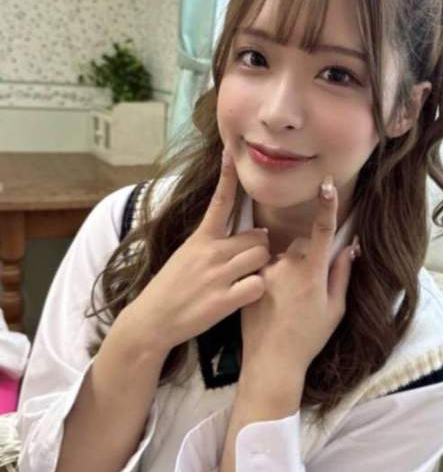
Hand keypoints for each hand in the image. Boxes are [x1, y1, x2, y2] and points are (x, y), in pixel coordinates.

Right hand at [121, 146, 269, 353]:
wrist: (151, 321)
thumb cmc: (171, 288)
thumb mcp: (186, 255)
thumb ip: (213, 243)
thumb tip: (248, 234)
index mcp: (200, 239)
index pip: (219, 201)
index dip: (227, 176)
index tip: (230, 151)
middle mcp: (210, 253)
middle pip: (258, 237)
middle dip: (259, 249)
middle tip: (247, 263)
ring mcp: (217, 276)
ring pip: (261, 258)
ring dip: (260, 269)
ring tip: (243, 280)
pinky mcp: (224, 300)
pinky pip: (258, 286)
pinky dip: (256, 291)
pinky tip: (243, 297)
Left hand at [240, 175, 359, 378]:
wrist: (271, 361)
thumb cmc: (308, 338)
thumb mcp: (335, 309)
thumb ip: (343, 274)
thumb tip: (350, 247)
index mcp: (311, 272)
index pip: (322, 230)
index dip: (327, 205)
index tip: (326, 184)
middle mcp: (287, 266)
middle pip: (299, 245)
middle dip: (305, 257)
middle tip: (306, 290)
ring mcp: (266, 271)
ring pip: (280, 256)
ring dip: (285, 269)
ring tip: (285, 301)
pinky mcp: (250, 279)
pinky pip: (264, 267)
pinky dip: (270, 276)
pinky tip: (272, 301)